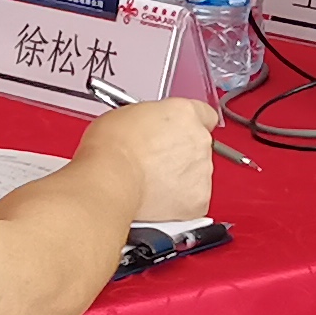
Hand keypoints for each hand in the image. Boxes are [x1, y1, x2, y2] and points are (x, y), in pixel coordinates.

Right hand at [76, 94, 215, 224]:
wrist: (111, 179)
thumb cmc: (111, 148)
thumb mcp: (125, 114)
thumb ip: (149, 120)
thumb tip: (144, 128)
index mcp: (184, 113)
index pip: (205, 114)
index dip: (189, 125)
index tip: (177, 132)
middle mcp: (199, 139)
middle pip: (198, 145)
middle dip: (180, 153)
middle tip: (153, 159)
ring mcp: (203, 171)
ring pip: (197, 174)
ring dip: (179, 177)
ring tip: (149, 180)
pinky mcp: (199, 199)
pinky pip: (193, 200)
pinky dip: (178, 201)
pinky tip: (155, 198)